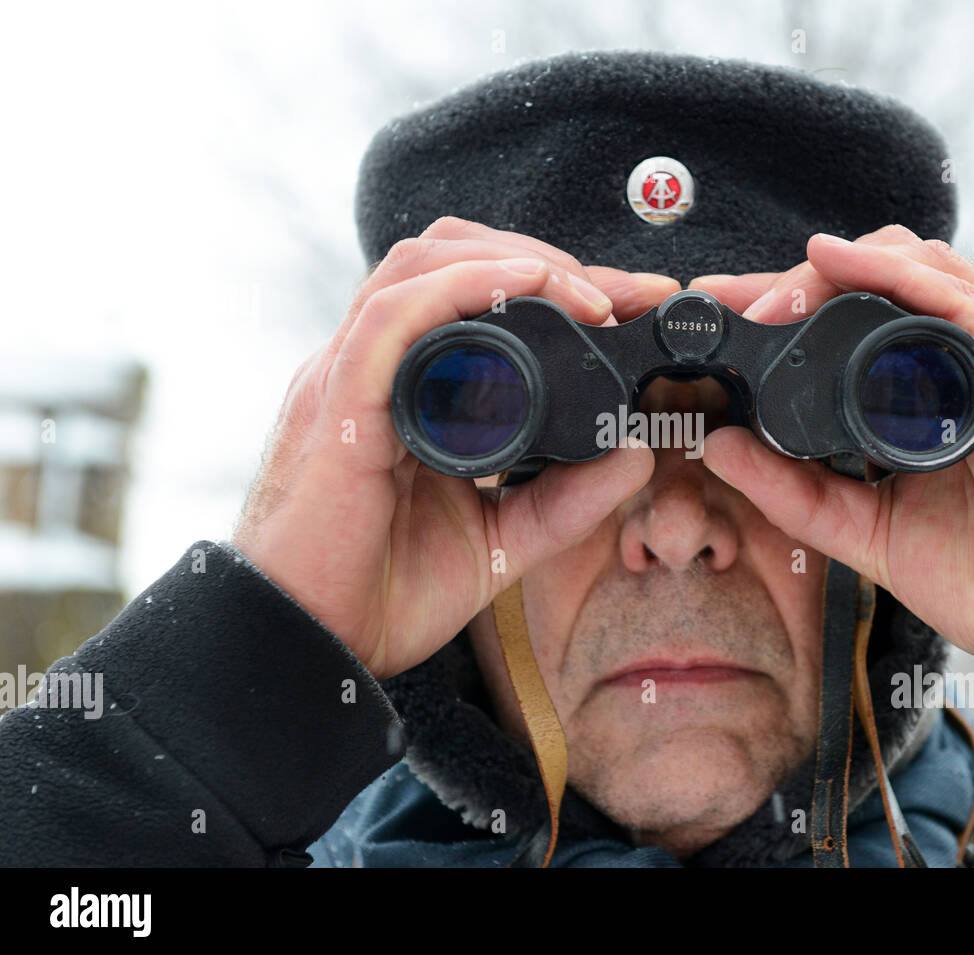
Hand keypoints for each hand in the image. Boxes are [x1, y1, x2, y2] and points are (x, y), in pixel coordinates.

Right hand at [233, 217, 666, 678]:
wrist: (309, 649)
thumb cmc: (380, 595)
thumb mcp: (500, 542)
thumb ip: (566, 502)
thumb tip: (635, 453)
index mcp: (402, 389)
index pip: (470, 296)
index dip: (551, 282)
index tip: (631, 303)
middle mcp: (372, 370)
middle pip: (448, 257)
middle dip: (541, 257)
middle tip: (619, 295)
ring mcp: (348, 380)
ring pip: (419, 266)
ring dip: (510, 259)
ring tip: (584, 293)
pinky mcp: (336, 408)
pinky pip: (389, 320)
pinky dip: (459, 287)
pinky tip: (523, 284)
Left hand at [691, 225, 973, 662]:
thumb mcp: (866, 529)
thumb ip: (795, 491)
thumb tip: (720, 445)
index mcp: (951, 393)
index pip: (873, 318)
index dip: (799, 307)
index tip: (727, 313)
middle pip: (892, 282)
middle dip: (807, 280)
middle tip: (736, 298)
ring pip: (925, 272)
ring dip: (841, 269)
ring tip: (774, 289)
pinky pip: (962, 301)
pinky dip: (895, 273)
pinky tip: (836, 262)